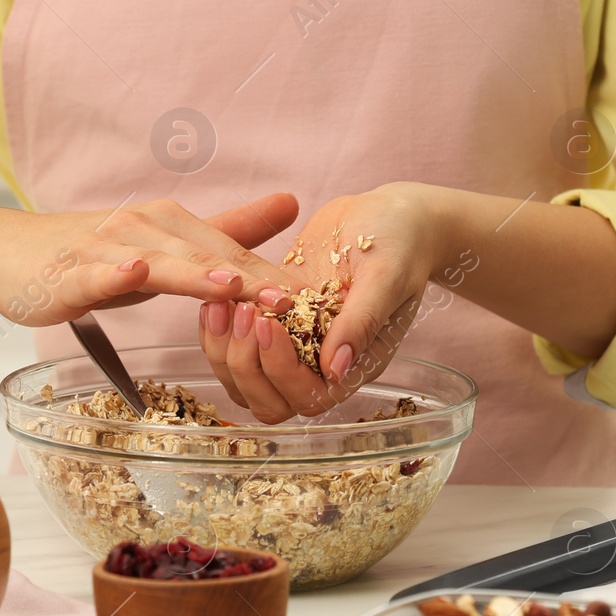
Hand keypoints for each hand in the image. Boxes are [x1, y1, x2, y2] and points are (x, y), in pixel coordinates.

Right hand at [0, 194, 304, 327]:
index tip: (314, 302)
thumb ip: (229, 227)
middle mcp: (144, 228)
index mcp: (172, 224)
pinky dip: (113, 272)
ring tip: (230, 284)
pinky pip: (94, 273)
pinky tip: (133, 271)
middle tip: (290, 301)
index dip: (271, 276)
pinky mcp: (69, 273)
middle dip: (248, 277)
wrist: (8, 256)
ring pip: (156, 262)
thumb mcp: (168, 243)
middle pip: (202, 255)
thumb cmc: (94, 254)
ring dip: (193, 272)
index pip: (232, 252)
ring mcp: (105, 249)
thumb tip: (292, 202)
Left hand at [199, 183, 449, 421]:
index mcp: (355, 362)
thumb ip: (363, 322)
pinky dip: (219, 330)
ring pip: (245, 378)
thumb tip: (335, 371)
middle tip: (246, 312)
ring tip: (220, 304)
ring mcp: (295, 343)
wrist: (390, 215)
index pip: (309, 396)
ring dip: (226, 350)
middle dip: (247, 364)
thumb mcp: (387, 276)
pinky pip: (237, 345)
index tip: (270, 323)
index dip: (281, 370)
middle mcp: (322, 362)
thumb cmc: (400, 243)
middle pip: (270, 400)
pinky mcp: (275, 320)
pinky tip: (215, 298)